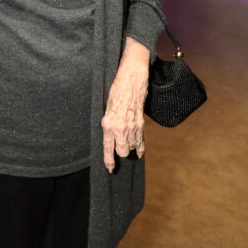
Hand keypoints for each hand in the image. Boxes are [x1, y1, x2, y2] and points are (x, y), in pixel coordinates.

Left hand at [101, 38, 149, 171]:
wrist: (131, 78)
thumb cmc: (116, 90)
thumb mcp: (106, 107)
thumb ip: (109, 123)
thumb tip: (110, 136)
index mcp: (108, 123)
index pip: (108, 147)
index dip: (108, 160)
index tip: (110, 169)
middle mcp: (120, 127)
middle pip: (122, 152)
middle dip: (120, 153)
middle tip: (118, 150)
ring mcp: (132, 126)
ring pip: (131, 147)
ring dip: (129, 148)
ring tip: (125, 144)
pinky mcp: (141, 122)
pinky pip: (141, 141)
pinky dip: (139, 148)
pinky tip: (138, 152)